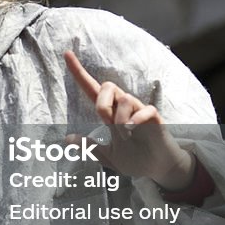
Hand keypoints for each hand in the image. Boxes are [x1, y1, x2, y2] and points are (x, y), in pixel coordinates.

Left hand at [63, 51, 193, 190]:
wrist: (157, 170)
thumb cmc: (135, 159)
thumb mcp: (107, 156)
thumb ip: (89, 147)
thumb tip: (67, 138)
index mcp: (110, 114)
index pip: (91, 89)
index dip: (79, 73)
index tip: (67, 54)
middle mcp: (124, 108)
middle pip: (108, 86)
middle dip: (102, 103)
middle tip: (107, 122)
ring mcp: (140, 112)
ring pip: (125, 98)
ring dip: (120, 119)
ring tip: (125, 135)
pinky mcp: (155, 119)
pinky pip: (146, 109)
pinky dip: (137, 119)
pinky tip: (133, 129)